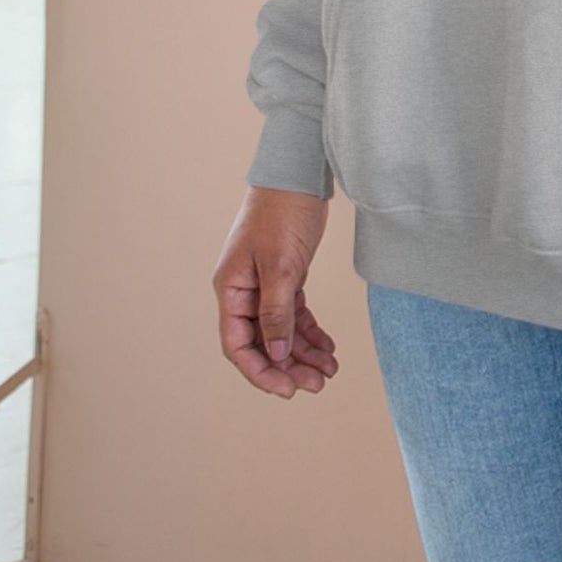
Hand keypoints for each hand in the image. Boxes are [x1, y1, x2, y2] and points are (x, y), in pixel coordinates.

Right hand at [213, 186, 340, 397]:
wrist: (299, 171)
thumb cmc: (283, 212)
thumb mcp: (281, 266)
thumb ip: (276, 313)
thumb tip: (276, 356)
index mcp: (231, 289)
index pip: (238, 346)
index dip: (261, 372)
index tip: (288, 390)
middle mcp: (243, 291)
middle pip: (262, 343)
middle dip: (290, 367)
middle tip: (319, 384)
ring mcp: (264, 284)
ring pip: (282, 331)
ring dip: (304, 353)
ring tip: (330, 370)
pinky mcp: (286, 275)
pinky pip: (295, 313)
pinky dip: (310, 331)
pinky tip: (328, 347)